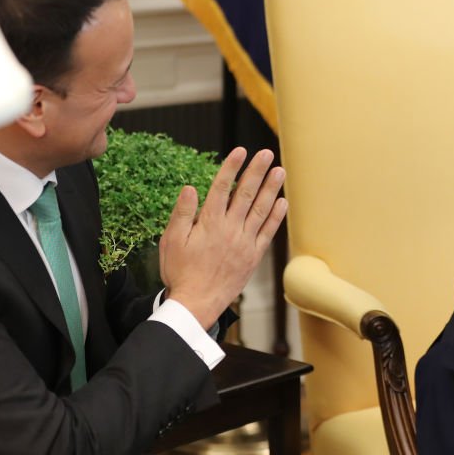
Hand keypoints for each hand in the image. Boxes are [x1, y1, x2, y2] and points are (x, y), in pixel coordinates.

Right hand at [159, 147, 287, 329]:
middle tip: (267, 153)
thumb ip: (182, 214)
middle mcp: (230, 229)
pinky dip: (276, 216)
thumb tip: (190, 188)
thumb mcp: (171, 242)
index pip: (222, 188)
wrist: (196, 303)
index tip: (240, 151)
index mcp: (209, 223)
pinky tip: (282, 202)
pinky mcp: (253, 256)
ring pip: (261, 210)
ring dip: (271, 189)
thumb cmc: (180, 273)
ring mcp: (244, 242)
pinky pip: (268, 232)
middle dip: (257, 171)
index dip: (232, 167)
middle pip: (246, 194)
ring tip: (280, 171)